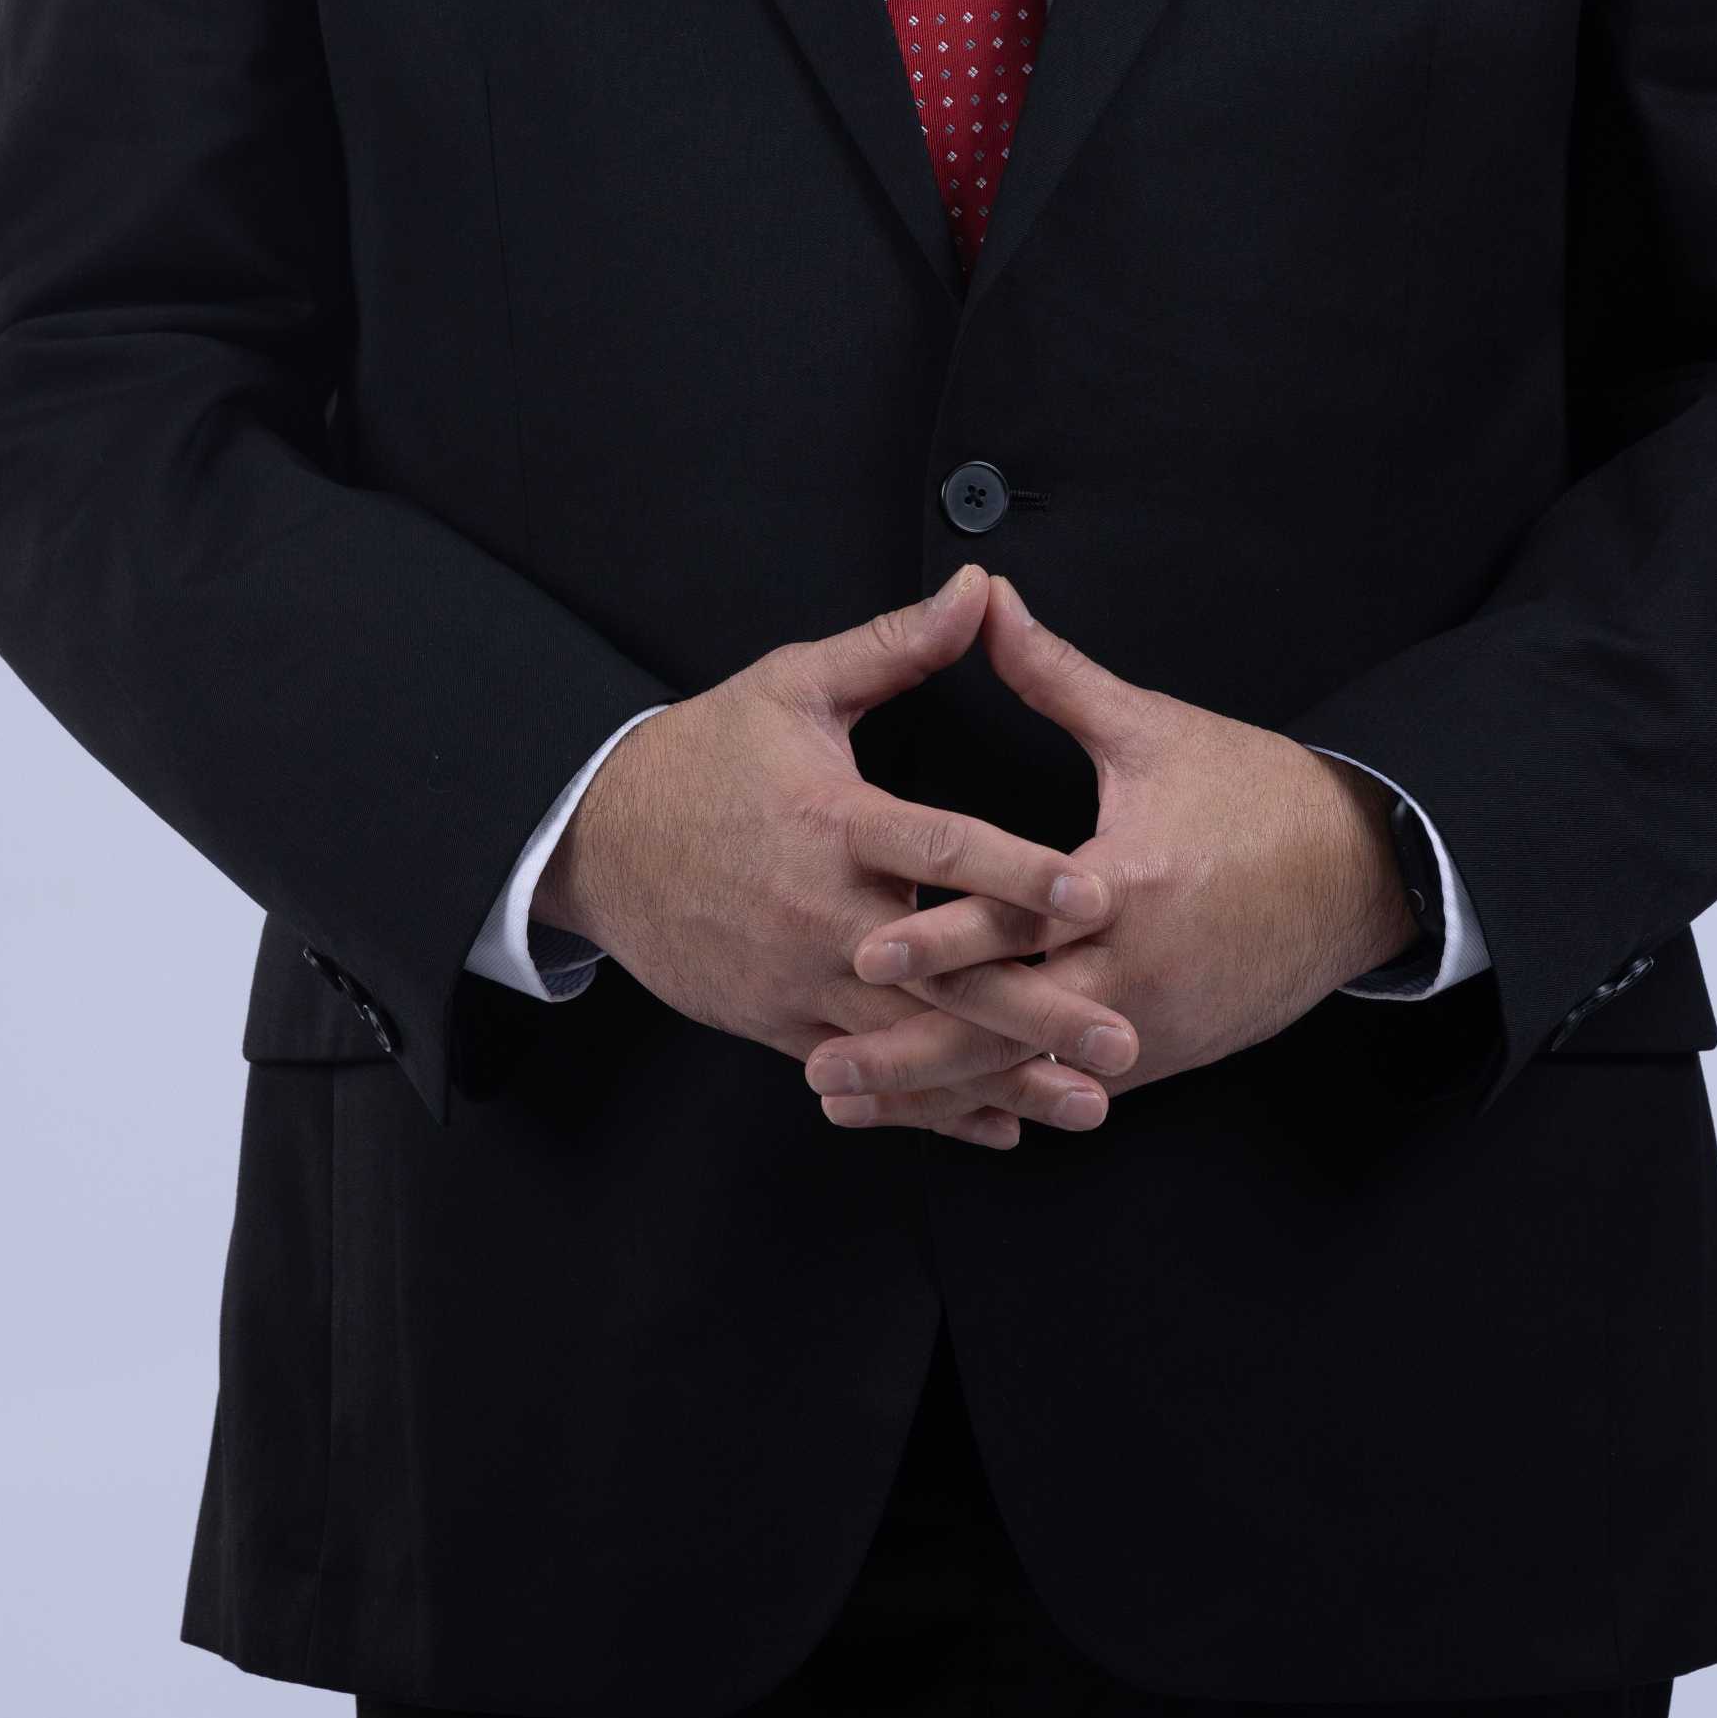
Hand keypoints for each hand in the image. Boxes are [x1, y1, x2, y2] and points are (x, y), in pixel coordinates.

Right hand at [536, 565, 1124, 1146]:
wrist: (597, 841)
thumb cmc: (704, 756)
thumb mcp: (795, 686)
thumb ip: (895, 647)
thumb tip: (978, 591)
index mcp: (835, 822)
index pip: (943, 848)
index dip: (1020, 874)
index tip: (1095, 895)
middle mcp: (823, 914)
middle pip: (944, 969)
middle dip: (1036, 1010)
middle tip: (1120, 1035)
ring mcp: (800, 981)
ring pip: (914, 1040)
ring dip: (1003, 1076)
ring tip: (1086, 1103)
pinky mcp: (781, 1025)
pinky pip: (867, 1074)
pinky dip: (933, 1106)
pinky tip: (1001, 1126)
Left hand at [809, 573, 1417, 1131]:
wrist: (1363, 871)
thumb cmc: (1258, 793)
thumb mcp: (1152, 728)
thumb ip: (1055, 674)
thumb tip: (985, 601)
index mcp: (1128, 885)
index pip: (1017, 920)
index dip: (936, 937)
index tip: (860, 950)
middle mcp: (1134, 971)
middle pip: (1006, 1024)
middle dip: (910, 1051)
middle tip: (823, 1069)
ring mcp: (1149, 1026)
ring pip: (1028, 1072)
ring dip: (939, 1089)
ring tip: (852, 1100)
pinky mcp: (1163, 1054)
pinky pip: (1068, 1085)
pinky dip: (1002, 1099)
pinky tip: (941, 1111)